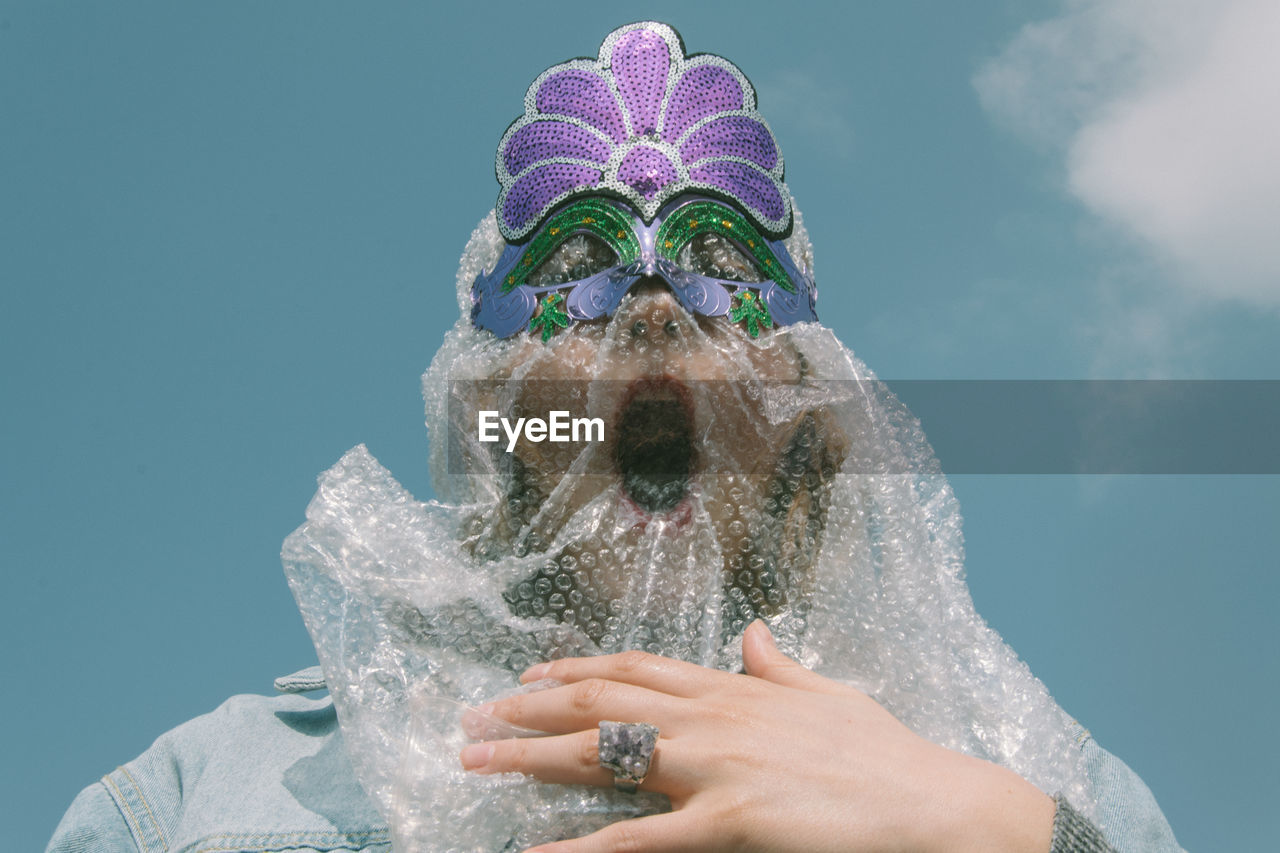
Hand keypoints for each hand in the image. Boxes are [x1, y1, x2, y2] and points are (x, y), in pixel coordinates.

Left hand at [459, 620, 1053, 852]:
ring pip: (603, 753)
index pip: (635, 669)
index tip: (530, 674)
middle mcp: (712, 716)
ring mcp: (715, 765)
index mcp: (734, 688)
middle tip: (475, 715)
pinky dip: (580, 850)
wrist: (931, 802)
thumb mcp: (826, 694)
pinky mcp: (729, 819)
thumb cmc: (882, 754)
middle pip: (601, 701)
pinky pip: (638, 840)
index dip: (575, 670)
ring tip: (475, 759)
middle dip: (531, 708)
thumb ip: (779, 666)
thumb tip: (753, 634)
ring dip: (530, 757)